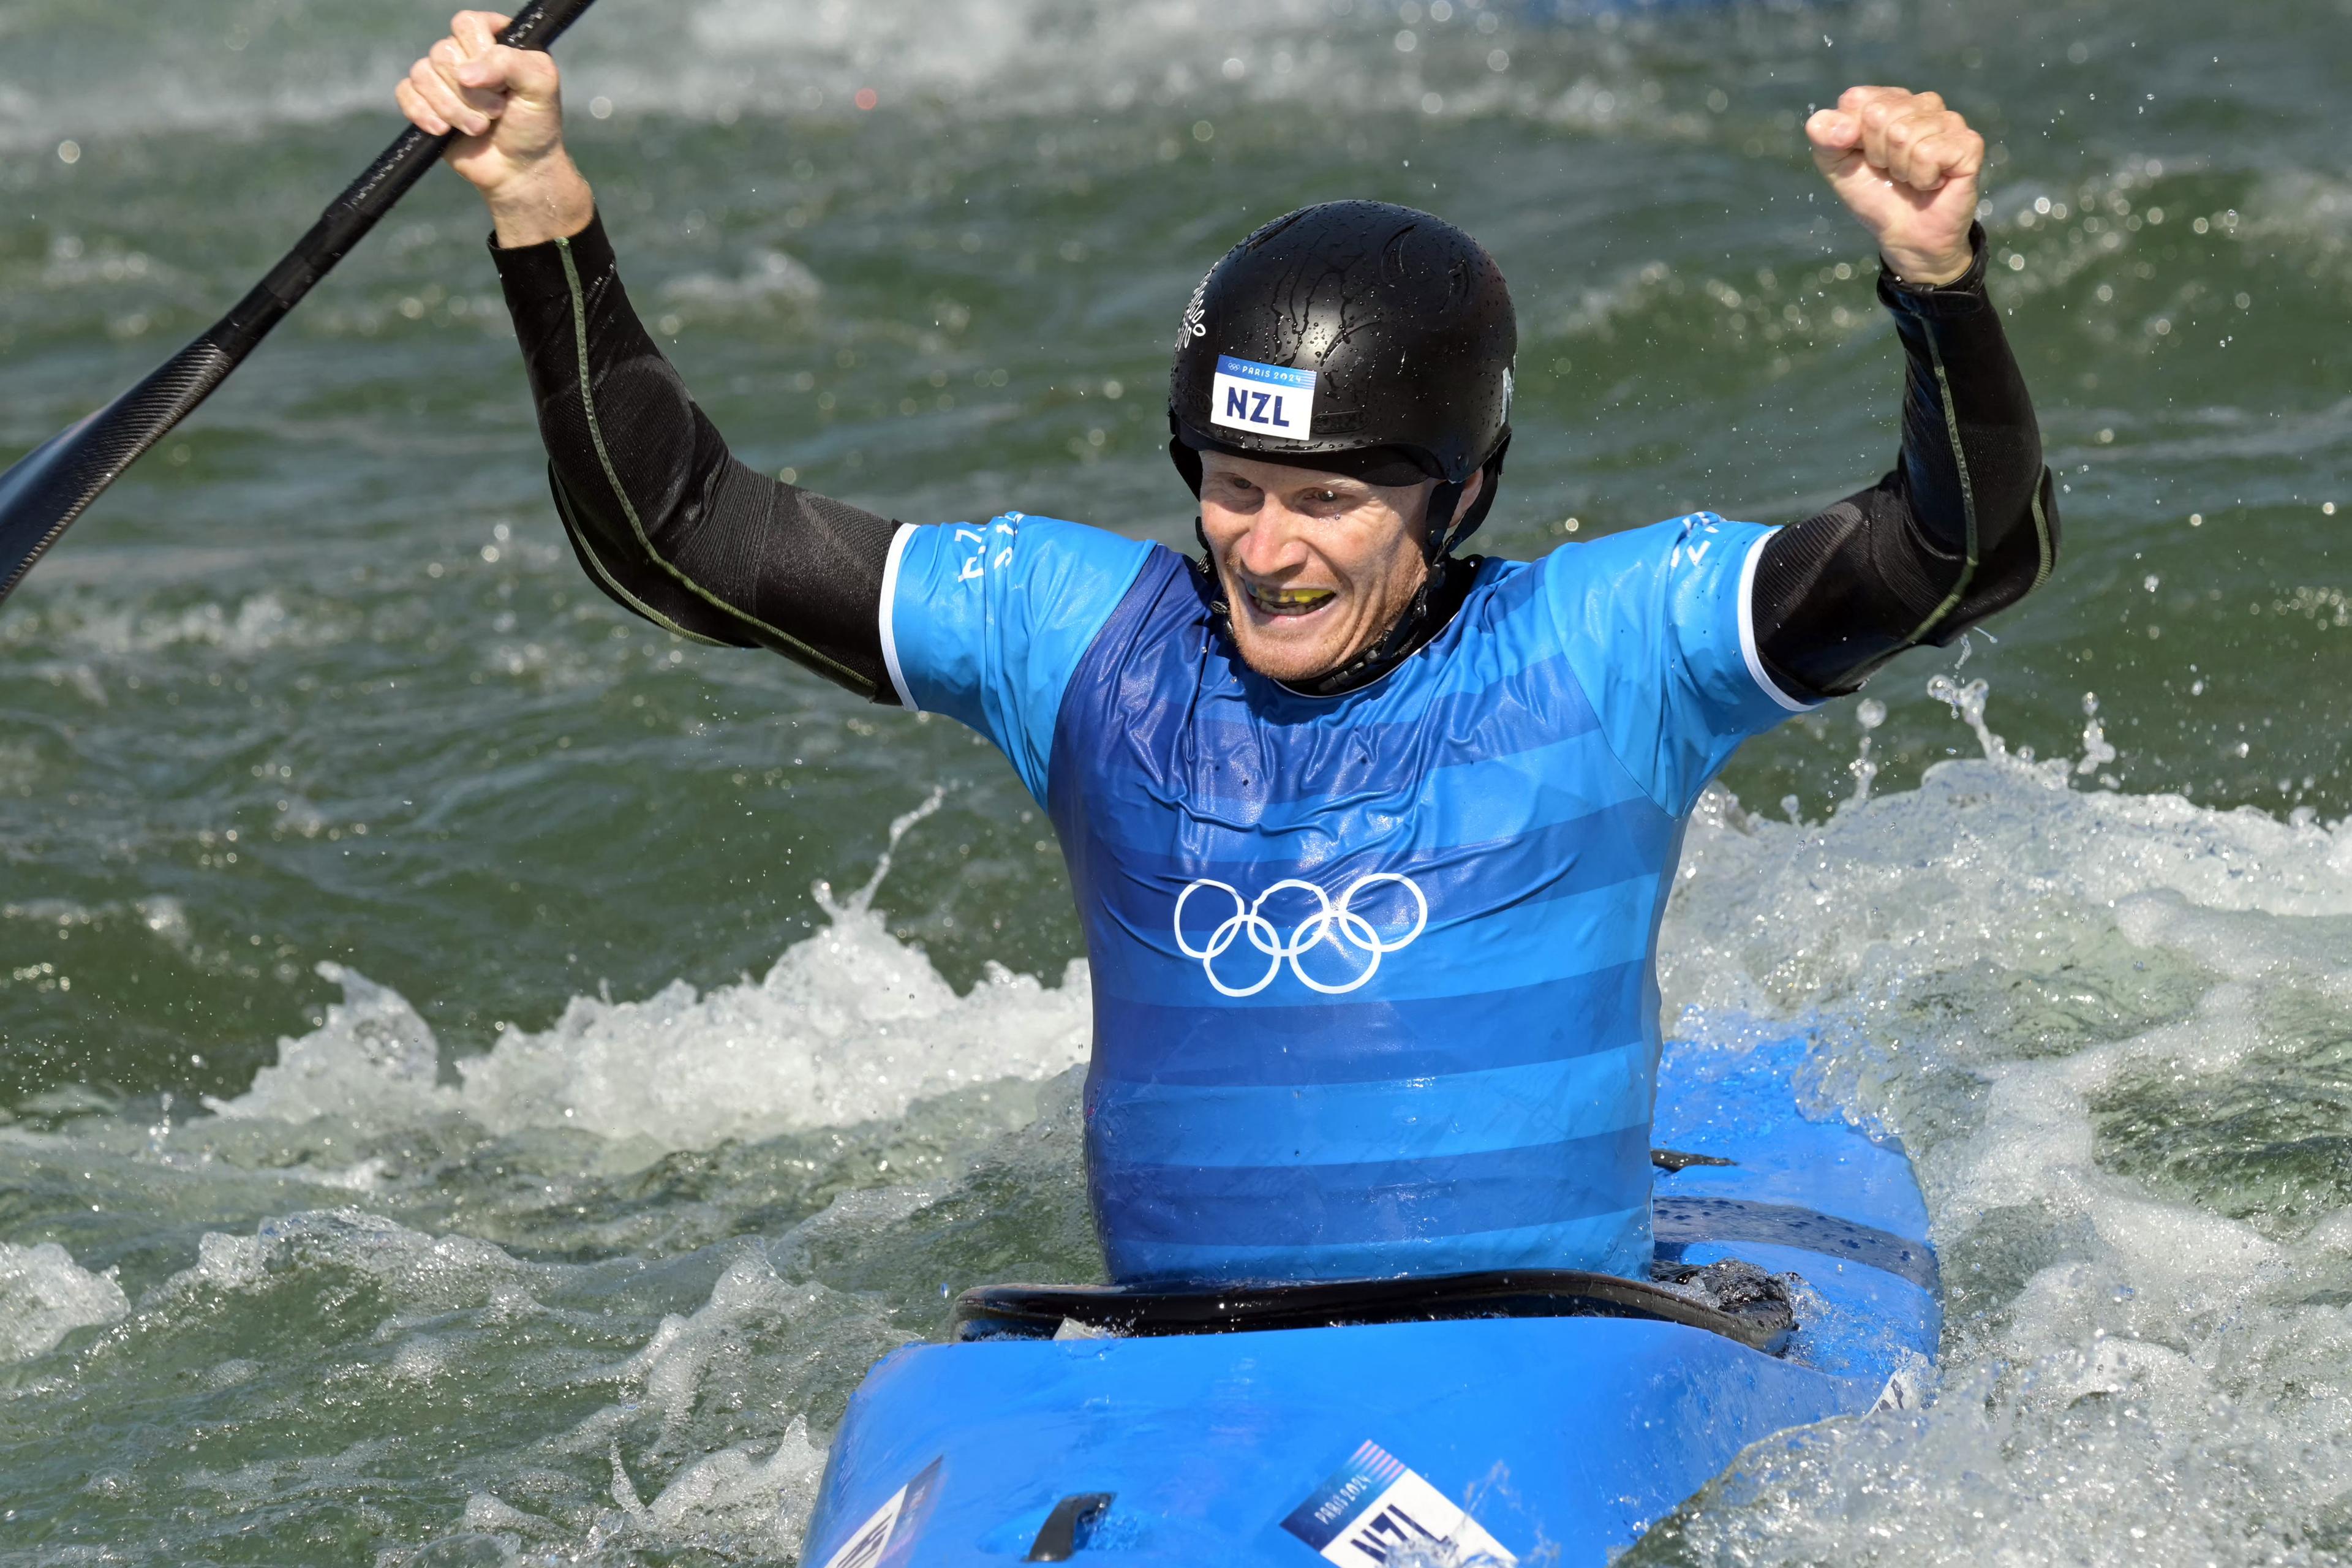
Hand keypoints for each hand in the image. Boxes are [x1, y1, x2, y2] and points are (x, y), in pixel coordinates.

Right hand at [394, 10, 593, 247]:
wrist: (519, 169)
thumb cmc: (534, 125)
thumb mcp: (541, 85)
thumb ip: (511, 62)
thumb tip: (465, 73)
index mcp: (493, 40)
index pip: (467, 24)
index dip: (478, 52)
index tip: (500, 83)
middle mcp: (465, 54)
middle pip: (442, 52)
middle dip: (470, 92)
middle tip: (496, 113)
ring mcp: (442, 78)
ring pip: (422, 74)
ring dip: (452, 108)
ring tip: (479, 128)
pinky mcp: (424, 102)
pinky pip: (405, 93)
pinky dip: (422, 113)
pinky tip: (443, 130)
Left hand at [1806, 86, 1983, 285]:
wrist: (1904, 236)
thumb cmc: (1874, 195)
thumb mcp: (1837, 166)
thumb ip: (1824, 137)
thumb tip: (1843, 127)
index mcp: (1889, 100)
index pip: (1856, 99)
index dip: (1850, 137)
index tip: (1864, 157)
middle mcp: (1922, 103)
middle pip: (1878, 114)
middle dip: (1876, 153)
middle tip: (1890, 171)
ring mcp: (1949, 120)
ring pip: (1903, 134)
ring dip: (1900, 168)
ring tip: (1911, 178)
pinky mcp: (1968, 143)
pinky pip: (1928, 153)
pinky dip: (1922, 178)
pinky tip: (1932, 183)